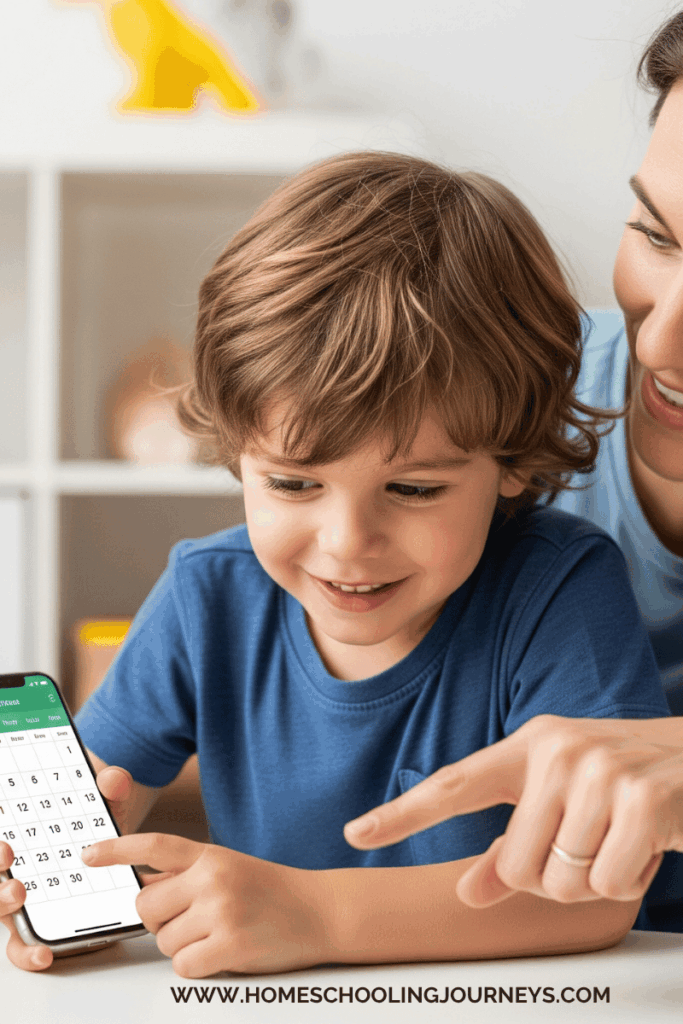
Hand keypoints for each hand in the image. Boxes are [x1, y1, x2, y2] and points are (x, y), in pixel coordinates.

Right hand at [1, 763, 135, 970]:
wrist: (105, 842)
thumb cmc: (91, 818)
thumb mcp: (104, 797)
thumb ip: (110, 785)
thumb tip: (113, 780)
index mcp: (20, 831)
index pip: (0, 838)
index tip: (7, 847)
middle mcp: (10, 866)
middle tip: (9, 863)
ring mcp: (19, 896)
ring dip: (1, 904)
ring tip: (19, 894)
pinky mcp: (36, 926)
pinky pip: (21, 945)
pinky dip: (27, 952)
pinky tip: (43, 954)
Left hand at [82, 833, 330, 976]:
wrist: (321, 910)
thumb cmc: (274, 891)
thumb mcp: (230, 867)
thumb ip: (189, 872)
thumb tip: (147, 881)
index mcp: (210, 854)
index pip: (154, 845)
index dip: (116, 849)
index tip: (86, 855)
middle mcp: (212, 877)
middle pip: (147, 905)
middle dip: (161, 920)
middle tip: (193, 921)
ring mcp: (221, 909)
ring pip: (164, 940)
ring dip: (183, 946)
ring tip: (217, 935)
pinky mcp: (229, 943)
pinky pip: (183, 966)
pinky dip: (198, 967)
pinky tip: (223, 952)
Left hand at [343, 714, 682, 906]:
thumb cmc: (625, 782)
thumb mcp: (564, 801)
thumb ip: (512, 845)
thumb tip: (467, 891)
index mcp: (529, 746)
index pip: (454, 784)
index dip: (402, 814)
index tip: (355, 832)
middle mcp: (557, 750)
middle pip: (516, 864)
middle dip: (551, 879)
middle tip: (589, 846)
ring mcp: (600, 770)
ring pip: (561, 879)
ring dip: (593, 881)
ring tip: (619, 840)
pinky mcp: (641, 799)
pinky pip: (608, 882)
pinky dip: (629, 880)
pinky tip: (646, 844)